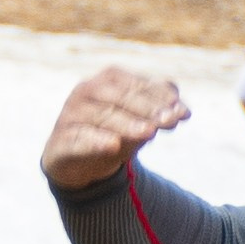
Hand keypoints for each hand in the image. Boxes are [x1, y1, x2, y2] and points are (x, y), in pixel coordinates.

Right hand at [43, 67, 190, 190]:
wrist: (78, 163)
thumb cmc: (113, 132)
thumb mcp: (139, 122)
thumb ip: (158, 113)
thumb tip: (183, 107)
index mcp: (107, 80)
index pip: (136, 85)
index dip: (160, 98)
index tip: (184, 113)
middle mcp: (86, 92)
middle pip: (119, 98)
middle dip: (147, 109)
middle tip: (170, 121)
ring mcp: (70, 115)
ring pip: (101, 117)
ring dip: (127, 124)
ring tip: (149, 133)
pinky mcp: (61, 141)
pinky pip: (79, 139)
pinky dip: (96, 142)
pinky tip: (113, 146)